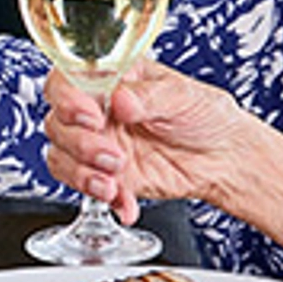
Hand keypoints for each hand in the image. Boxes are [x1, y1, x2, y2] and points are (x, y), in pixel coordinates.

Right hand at [49, 63, 282, 270]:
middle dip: (81, 144)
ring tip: (115, 183)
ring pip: (61, 156)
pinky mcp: (106, 176)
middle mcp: (98, 110)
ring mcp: (98, 144)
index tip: (89, 116)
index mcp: (112, 78)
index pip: (66, 80)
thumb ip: (150, 96)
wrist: (224, 158)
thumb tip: (121, 99)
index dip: (67, 98)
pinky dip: (103, 199)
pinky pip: (84, 188)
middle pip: (58, 123)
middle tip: (113, 155)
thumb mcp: (183, 96)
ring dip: (83, 174)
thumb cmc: (205, 115)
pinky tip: (126, 203)